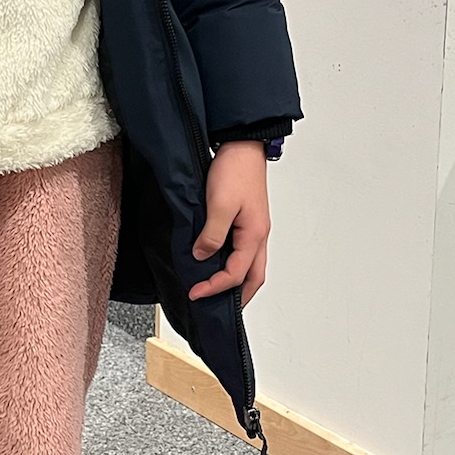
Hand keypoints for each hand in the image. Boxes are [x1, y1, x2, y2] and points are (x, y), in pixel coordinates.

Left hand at [188, 141, 270, 305]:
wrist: (242, 145)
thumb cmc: (234, 170)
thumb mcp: (218, 205)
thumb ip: (212, 235)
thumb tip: (203, 257)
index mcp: (254, 235)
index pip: (236, 274)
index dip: (215, 287)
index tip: (196, 293)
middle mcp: (259, 235)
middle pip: (254, 277)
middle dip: (239, 297)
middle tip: (220, 309)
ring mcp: (256, 228)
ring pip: (252, 265)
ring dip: (238, 282)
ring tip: (219, 291)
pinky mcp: (249, 220)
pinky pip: (245, 251)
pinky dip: (235, 264)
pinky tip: (221, 262)